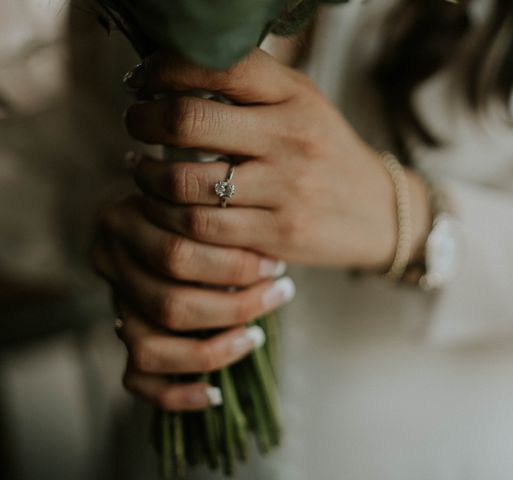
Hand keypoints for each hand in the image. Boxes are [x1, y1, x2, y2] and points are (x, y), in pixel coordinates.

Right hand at [91, 196, 293, 409]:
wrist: (173, 223)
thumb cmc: (203, 209)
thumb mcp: (205, 199)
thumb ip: (221, 217)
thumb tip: (270, 253)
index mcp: (124, 221)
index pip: (177, 250)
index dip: (233, 265)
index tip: (276, 266)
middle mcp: (111, 264)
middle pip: (169, 301)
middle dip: (235, 305)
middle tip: (280, 293)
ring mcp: (114, 308)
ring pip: (150, 347)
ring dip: (212, 349)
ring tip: (256, 335)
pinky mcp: (124, 345)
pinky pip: (137, 381)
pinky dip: (177, 394)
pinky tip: (215, 394)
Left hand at [125, 49, 430, 270]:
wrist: (380, 213)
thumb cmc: (329, 154)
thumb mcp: (304, 106)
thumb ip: (252, 88)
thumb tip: (174, 72)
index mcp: (296, 96)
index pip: (218, 63)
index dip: (163, 68)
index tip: (142, 80)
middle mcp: (291, 137)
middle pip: (189, 120)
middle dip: (143, 120)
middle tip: (135, 123)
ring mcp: (286, 189)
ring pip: (185, 184)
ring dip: (148, 178)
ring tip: (143, 172)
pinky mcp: (279, 234)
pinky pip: (203, 229)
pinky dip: (171, 218)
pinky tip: (167, 209)